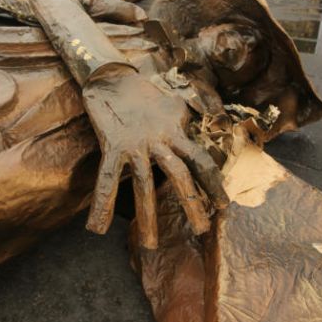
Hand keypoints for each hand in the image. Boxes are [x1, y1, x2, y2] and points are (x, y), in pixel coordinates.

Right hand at [82, 67, 228, 248]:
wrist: (113, 76)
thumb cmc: (144, 93)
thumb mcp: (173, 107)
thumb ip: (184, 125)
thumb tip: (193, 137)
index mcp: (175, 132)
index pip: (201, 160)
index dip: (213, 183)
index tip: (223, 206)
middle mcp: (159, 140)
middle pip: (180, 175)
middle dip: (191, 203)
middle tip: (202, 231)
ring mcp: (135, 144)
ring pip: (144, 184)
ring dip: (147, 216)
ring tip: (149, 246)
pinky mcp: (113, 145)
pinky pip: (107, 178)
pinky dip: (101, 204)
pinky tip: (97, 228)